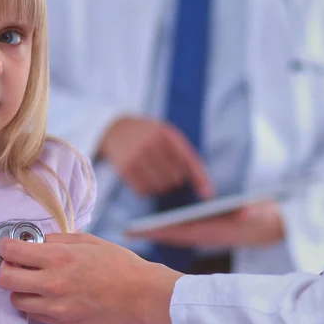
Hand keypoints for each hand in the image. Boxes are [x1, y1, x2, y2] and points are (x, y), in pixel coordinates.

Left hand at [0, 233, 182, 323]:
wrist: (139, 293)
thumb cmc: (118, 263)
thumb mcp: (88, 240)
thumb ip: (58, 240)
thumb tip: (38, 240)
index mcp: (60, 257)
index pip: (14, 252)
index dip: (5, 245)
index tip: (7, 244)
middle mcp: (53, 283)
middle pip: (6, 279)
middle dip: (6, 268)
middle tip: (16, 262)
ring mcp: (56, 307)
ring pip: (16, 299)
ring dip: (19, 287)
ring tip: (33, 279)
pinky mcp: (62, 322)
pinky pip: (33, 314)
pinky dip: (33, 302)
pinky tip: (46, 292)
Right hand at [99, 116, 214, 197]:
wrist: (115, 128)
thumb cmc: (148, 134)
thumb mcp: (168, 135)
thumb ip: (187, 157)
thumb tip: (206, 191)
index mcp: (166, 133)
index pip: (189, 160)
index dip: (200, 179)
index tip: (208, 194)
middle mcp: (151, 144)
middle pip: (175, 178)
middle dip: (175, 178)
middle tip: (167, 170)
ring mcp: (137, 157)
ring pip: (160, 187)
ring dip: (161, 185)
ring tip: (156, 173)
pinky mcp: (125, 169)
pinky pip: (144, 191)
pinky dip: (148, 189)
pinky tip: (145, 178)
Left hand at [127, 200, 284, 247]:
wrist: (278, 226)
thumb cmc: (268, 217)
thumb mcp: (262, 212)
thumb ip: (254, 212)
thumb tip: (245, 213)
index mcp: (216, 230)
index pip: (183, 231)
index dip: (163, 230)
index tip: (143, 231)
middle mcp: (209, 234)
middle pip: (176, 234)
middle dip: (153, 233)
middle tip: (128, 234)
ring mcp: (209, 233)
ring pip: (178, 234)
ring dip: (159, 232)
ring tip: (137, 231)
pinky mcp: (210, 231)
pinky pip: (185, 233)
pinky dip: (170, 230)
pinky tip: (158, 228)